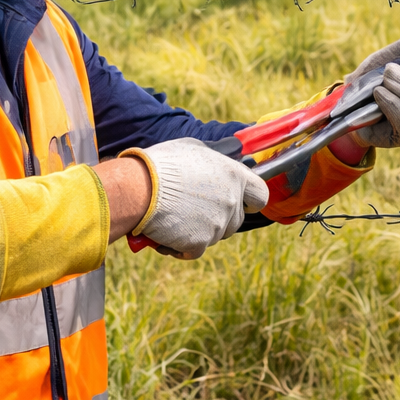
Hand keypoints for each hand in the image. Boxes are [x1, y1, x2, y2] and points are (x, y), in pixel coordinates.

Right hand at [124, 139, 269, 258]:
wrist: (138, 189)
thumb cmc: (162, 165)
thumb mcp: (192, 148)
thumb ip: (212, 158)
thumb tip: (215, 161)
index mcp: (234, 175)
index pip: (260, 195)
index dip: (250, 201)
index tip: (242, 204)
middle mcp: (231, 201)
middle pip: (235, 220)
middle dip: (218, 218)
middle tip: (192, 210)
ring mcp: (217, 224)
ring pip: (215, 235)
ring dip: (198, 231)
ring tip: (174, 217)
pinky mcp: (200, 243)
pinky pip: (195, 250)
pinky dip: (181, 246)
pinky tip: (166, 234)